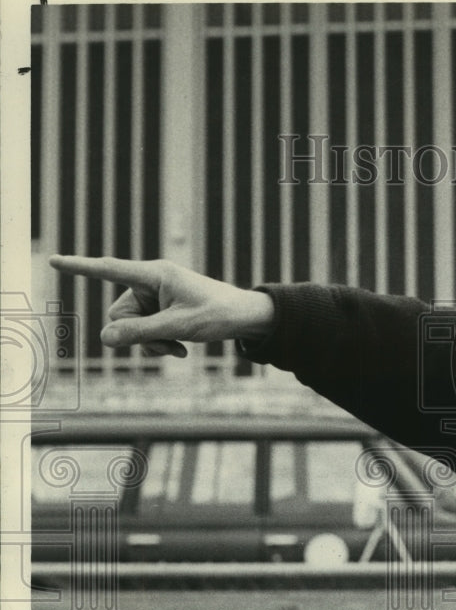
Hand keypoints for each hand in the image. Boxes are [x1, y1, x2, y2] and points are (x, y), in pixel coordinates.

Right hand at [48, 255, 274, 357]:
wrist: (246, 318)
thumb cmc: (218, 315)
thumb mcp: (178, 327)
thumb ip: (141, 333)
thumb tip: (105, 338)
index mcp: (156, 275)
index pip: (111, 269)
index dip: (82, 267)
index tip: (55, 260)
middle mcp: (152, 282)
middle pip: (119, 313)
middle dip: (138, 334)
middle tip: (169, 344)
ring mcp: (157, 296)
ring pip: (131, 326)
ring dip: (151, 342)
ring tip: (179, 347)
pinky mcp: (162, 309)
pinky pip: (144, 329)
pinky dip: (159, 341)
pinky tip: (181, 349)